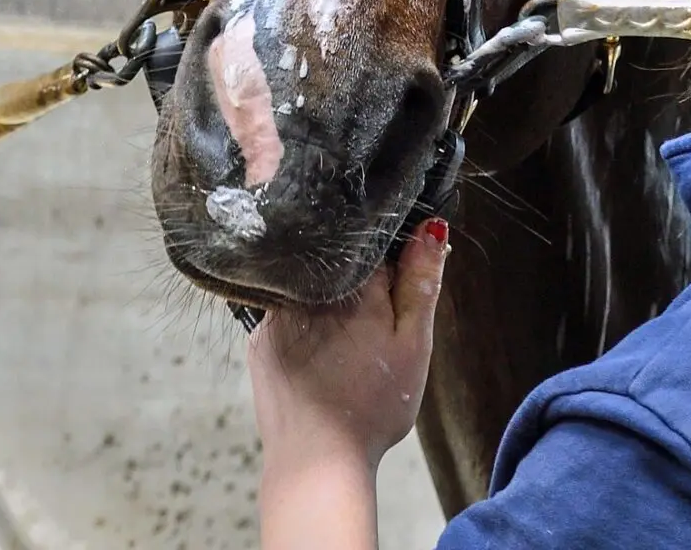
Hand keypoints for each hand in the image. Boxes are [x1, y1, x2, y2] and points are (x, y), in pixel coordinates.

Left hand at [249, 219, 449, 474]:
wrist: (317, 464)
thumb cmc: (373, 407)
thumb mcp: (414, 344)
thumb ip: (421, 281)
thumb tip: (431, 226)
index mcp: (350, 283)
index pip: (376, 247)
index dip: (395, 269)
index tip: (401, 298)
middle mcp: (305, 288)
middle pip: (342, 268)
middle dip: (364, 290)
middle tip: (377, 336)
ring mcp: (275, 314)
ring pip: (314, 291)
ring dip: (333, 307)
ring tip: (349, 352)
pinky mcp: (259, 340)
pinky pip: (289, 315)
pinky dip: (307, 328)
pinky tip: (322, 360)